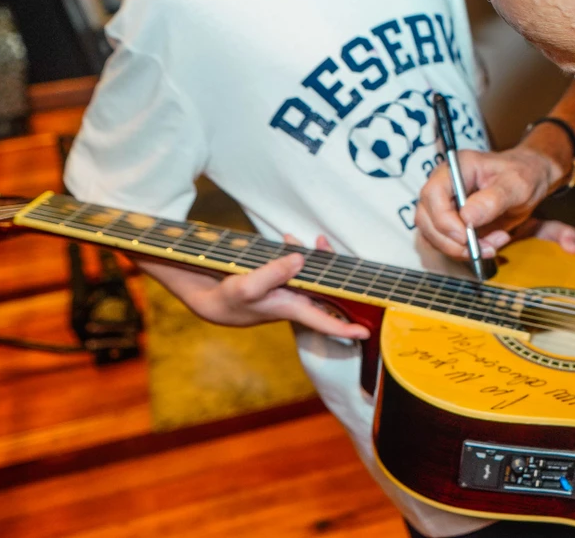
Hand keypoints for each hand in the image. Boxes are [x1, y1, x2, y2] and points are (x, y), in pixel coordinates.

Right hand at [144, 235, 369, 340]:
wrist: (207, 297)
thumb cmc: (226, 298)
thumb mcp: (246, 286)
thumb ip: (273, 273)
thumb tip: (301, 259)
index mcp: (291, 308)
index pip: (325, 321)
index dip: (347, 328)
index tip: (367, 334)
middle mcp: (294, 301)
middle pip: (326, 288)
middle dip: (334, 268)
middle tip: (328, 246)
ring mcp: (287, 290)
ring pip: (313, 274)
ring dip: (316, 257)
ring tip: (314, 240)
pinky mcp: (278, 280)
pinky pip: (296, 266)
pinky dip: (296, 252)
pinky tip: (288, 240)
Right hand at [416, 146, 574, 259]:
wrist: (530, 179)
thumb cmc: (523, 173)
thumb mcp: (517, 184)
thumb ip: (493, 199)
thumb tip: (467, 218)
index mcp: (456, 168)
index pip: (432, 193)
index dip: (443, 219)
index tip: (465, 236)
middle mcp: (444, 185)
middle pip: (426, 218)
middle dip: (451, 241)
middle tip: (482, 248)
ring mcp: (445, 205)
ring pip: (434, 236)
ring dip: (461, 249)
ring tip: (494, 244)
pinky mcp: (451, 223)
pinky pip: (448, 244)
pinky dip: (468, 251)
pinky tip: (491, 244)